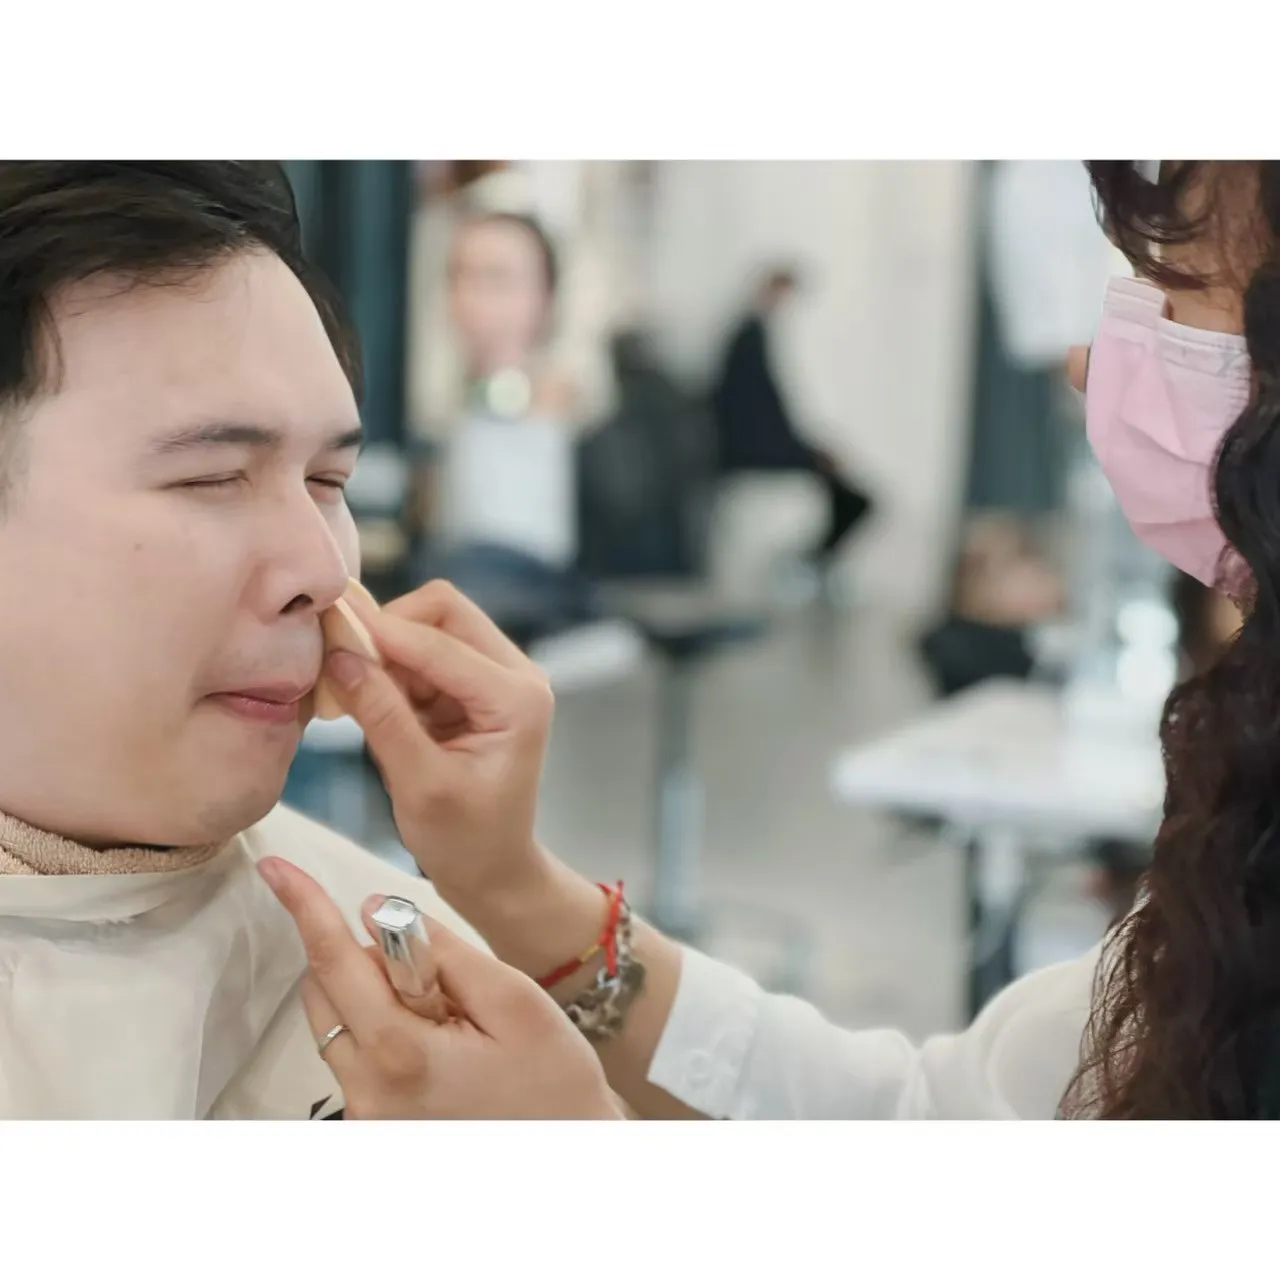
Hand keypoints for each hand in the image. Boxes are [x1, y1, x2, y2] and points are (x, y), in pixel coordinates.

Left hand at [259, 856, 620, 1119]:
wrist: (569, 1157)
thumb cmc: (554, 1078)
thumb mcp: (513, 999)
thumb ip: (440, 951)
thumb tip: (376, 912)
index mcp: (400, 1054)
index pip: (335, 962)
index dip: (306, 906)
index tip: (276, 867)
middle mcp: (366, 1092)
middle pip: (324, 991)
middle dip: (360, 956)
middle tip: (434, 970)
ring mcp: (365, 1117)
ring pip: (334, 1022)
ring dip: (370, 994)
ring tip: (445, 1014)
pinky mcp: (371, 1127)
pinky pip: (353, 1054)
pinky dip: (379, 1027)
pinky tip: (438, 1042)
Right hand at [325, 580, 552, 903]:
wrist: (494, 871)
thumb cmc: (468, 841)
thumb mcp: (421, 785)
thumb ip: (383, 718)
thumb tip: (341, 659)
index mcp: (517, 698)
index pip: (441, 642)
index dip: (381, 632)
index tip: (326, 630)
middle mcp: (515, 675)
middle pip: (443, 612)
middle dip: (388, 631)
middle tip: (340, 664)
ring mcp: (495, 678)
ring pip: (429, 629)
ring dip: (386, 653)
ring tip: (350, 695)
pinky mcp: (471, 689)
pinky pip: (423, 656)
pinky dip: (390, 671)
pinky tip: (367, 703)